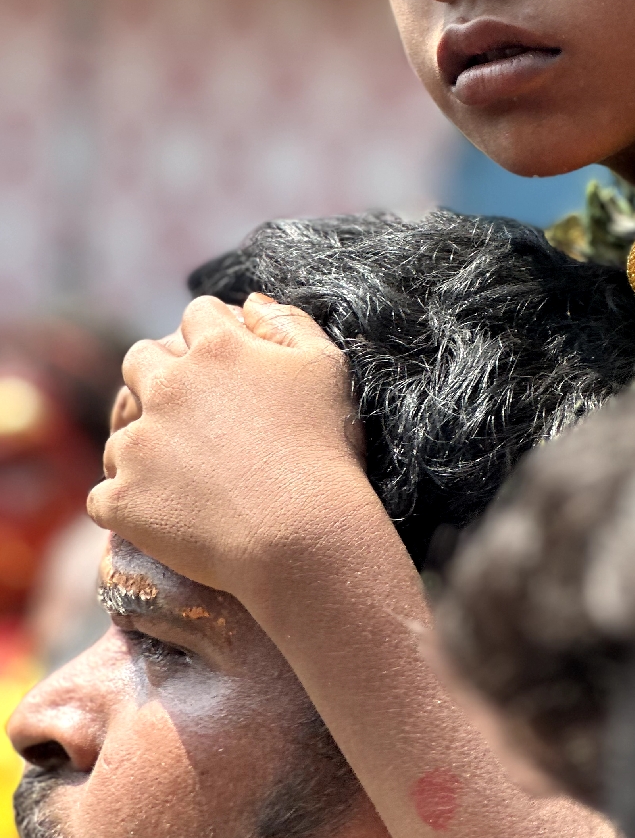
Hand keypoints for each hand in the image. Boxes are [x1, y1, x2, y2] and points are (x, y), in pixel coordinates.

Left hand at [89, 294, 366, 600]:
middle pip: (140, 359)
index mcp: (216, 349)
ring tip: (184, 477)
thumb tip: (250, 302)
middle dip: (158, 374)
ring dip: (145, 446)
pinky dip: (128, 504)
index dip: (213, 334)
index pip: (197, 315)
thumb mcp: (326, 367)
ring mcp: (139, 444)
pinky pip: (104, 495)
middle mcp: (168, 386)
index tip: (228, 362)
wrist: (301, 535)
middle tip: (192, 412)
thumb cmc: (324, 448)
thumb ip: (288, 322)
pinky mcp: (122, 498)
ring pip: (122, 433)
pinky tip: (162, 516)